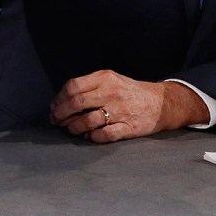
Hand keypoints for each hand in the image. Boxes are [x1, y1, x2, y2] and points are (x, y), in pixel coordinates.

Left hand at [50, 70, 208, 141]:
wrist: (161, 103)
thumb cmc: (129, 92)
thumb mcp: (110, 80)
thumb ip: (88, 86)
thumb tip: (61, 101)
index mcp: (104, 78)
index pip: (73, 87)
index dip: (59, 99)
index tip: (54, 107)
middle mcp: (111, 93)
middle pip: (76, 103)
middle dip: (61, 114)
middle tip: (56, 121)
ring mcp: (120, 111)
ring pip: (87, 121)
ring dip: (74, 127)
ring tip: (71, 129)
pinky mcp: (128, 127)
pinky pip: (104, 135)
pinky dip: (92, 137)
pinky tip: (89, 135)